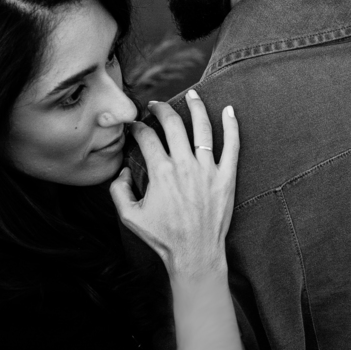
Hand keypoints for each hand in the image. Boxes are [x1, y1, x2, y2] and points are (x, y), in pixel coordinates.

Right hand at [110, 91, 238, 278]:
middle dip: (162, 109)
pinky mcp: (226, 178)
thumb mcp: (129, 216)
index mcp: (160, 172)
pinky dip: (232, 125)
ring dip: (196, 106)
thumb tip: (122, 170)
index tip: (136, 125)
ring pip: (203, 128)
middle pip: (173, 124)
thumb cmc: (163, 238)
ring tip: (192, 94)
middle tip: (156, 105)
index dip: (138, 127)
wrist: (195, 255)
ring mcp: (208, 170)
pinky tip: (230, 110)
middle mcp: (184, 166)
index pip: (147, 137)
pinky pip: (232, 146)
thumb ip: (118, 190)